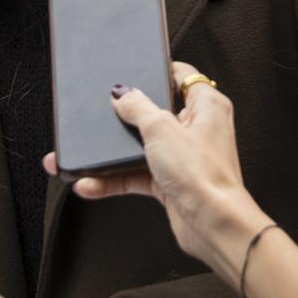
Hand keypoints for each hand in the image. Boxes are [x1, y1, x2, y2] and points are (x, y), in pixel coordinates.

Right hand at [45, 61, 262, 273]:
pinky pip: (137, 175)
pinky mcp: (171, 182)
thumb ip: (138, 107)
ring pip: (142, 147)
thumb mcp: (161, 129)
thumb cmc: (204, 175)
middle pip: (156, 113)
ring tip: (85, 156)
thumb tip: (123, 94)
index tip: (132, 73)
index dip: (157, 72)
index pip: (181, 77)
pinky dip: (114, 179)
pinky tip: (92, 183)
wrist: (212, 225)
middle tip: (103, 114)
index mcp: (207, 105)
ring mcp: (183, 157)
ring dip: (113, 154)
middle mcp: (197, 129)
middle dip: (126, 117)